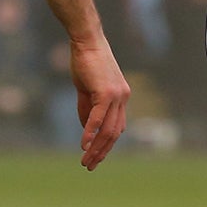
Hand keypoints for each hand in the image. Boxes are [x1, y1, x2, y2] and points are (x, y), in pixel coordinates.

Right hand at [70, 33, 130, 169]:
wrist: (87, 41)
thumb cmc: (85, 62)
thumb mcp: (87, 89)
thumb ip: (88, 109)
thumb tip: (87, 129)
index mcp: (121, 97)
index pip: (117, 127)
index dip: (107, 144)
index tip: (96, 156)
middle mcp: (123, 98)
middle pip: (114, 133)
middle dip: (101, 152)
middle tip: (89, 165)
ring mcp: (117, 96)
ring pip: (108, 130)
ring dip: (96, 148)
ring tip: (85, 160)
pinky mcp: (106, 93)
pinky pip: (99, 119)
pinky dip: (91, 133)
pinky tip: (83, 144)